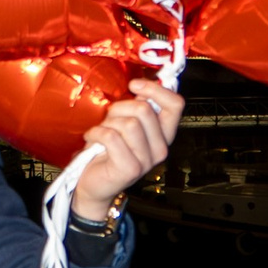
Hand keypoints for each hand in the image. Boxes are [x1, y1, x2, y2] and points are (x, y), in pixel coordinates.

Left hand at [70, 83, 182, 221]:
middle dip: (119, 108)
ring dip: (107, 123)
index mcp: (163, 135)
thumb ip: (137, 108)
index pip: (175, 105)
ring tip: (101, 132)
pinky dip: (96, 133)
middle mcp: (161, 149)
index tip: (135, 85)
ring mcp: (147, 161)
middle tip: (109, 119)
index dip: (155, 90)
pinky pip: (111, 136)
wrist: (92, 183)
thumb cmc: (107, 150)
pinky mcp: (131, 169)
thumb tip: (141, 84)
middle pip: (144, 110)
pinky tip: (92, 139)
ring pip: (128, 123)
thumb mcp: (125, 123)